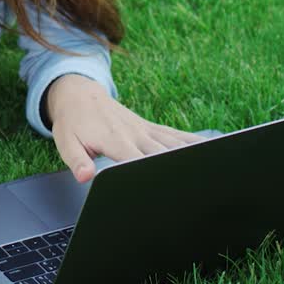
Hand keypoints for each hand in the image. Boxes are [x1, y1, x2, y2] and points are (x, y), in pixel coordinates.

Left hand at [46, 75, 208, 182]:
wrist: (79, 94)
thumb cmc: (73, 121)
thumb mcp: (66, 142)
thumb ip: (76, 160)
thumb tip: (85, 177)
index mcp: (116, 140)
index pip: (137, 161)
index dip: (151, 175)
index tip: (165, 189)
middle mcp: (136, 134)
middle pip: (163, 155)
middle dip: (180, 171)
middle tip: (198, 188)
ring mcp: (146, 130)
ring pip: (175, 144)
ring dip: (194, 156)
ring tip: (217, 168)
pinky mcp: (151, 127)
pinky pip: (176, 135)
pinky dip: (193, 143)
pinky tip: (212, 149)